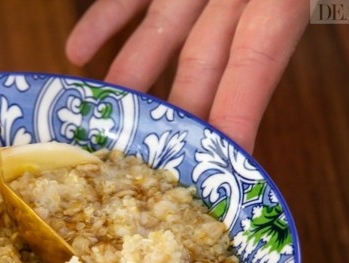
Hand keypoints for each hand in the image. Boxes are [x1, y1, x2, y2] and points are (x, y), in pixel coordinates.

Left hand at [66, 0, 309, 152]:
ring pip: (165, 32)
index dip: (238, 115)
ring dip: (132, 73)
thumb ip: (269, 7)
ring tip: (104, 114)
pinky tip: (78, 52)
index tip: (224, 160)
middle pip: (207, 63)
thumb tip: (252, 52)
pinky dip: (106, 18)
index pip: (256, 65)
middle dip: (181, 112)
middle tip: (154, 161)